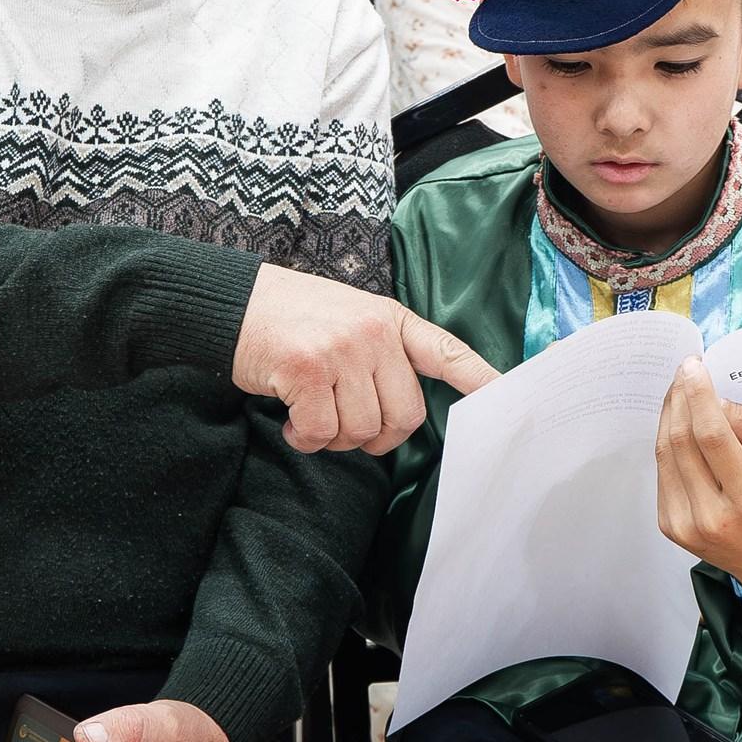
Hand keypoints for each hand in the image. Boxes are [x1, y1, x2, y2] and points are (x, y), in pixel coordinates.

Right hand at [232, 263, 496, 454]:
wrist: (231, 302)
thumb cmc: (290, 320)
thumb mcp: (349, 320)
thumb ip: (382, 356)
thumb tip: (398, 418)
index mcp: (391, 320)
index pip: (447, 353)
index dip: (480, 380)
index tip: (509, 396)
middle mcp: (374, 332)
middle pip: (404, 417)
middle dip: (375, 437)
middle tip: (342, 423)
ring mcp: (343, 348)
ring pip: (361, 431)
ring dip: (332, 438)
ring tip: (308, 411)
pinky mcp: (308, 369)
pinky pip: (321, 433)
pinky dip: (304, 439)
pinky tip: (289, 419)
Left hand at [653, 358, 741, 594]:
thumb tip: (715, 399)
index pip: (712, 435)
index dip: (698, 395)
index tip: (693, 365)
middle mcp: (711, 516)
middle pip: (681, 441)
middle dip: (680, 397)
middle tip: (686, 371)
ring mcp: (686, 525)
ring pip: (665, 454)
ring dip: (669, 415)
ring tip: (681, 390)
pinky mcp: (672, 528)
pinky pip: (663, 472)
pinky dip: (668, 442)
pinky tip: (680, 424)